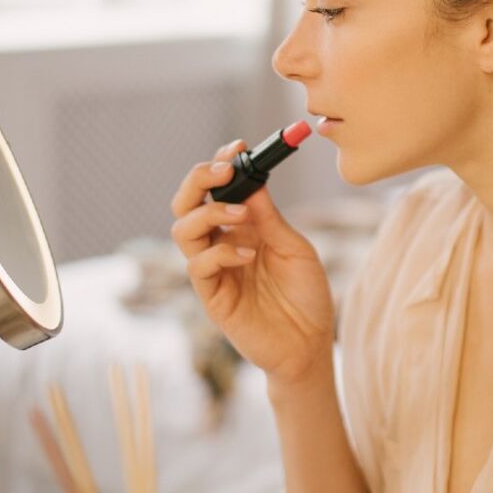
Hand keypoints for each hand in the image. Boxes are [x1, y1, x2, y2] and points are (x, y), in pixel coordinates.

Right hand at [169, 139, 336, 385]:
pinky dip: (221, 253)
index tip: (238, 147)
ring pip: (182, 230)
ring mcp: (213, 270)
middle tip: (223, 171)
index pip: (217, 189)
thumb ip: (269, 218)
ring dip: (209, 214)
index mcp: (242, 227)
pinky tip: (250, 255)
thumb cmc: (306, 296)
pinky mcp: (211, 297)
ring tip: (241, 215)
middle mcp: (221, 244)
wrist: (310, 345)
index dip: (220, 165)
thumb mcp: (295, 248)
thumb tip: (252, 181)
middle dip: (198, 180)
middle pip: (186, 204)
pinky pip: (199, 266)